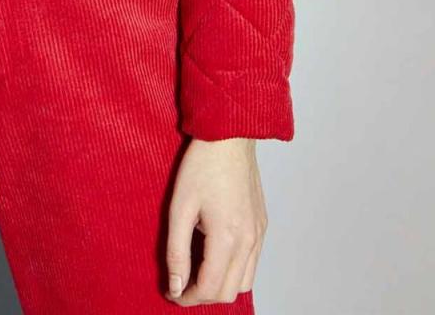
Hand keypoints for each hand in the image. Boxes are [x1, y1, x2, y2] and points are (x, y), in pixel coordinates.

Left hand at [164, 137, 266, 304]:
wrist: (229, 137)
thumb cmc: (202, 165)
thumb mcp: (179, 207)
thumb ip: (176, 251)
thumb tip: (176, 286)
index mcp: (228, 237)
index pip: (209, 288)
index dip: (187, 298)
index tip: (171, 292)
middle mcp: (249, 241)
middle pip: (228, 293)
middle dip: (203, 296)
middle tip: (180, 286)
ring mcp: (259, 234)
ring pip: (244, 283)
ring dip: (221, 287)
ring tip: (197, 274)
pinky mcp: (262, 226)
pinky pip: (252, 264)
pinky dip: (234, 272)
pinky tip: (216, 258)